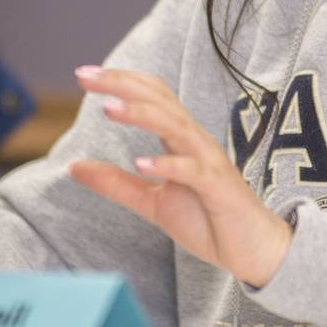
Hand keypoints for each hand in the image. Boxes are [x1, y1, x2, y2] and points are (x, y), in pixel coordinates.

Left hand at [68, 66, 291, 287]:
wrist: (254, 251)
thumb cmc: (209, 221)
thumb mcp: (152, 202)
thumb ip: (116, 183)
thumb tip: (73, 167)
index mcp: (180, 140)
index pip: (152, 96)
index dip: (121, 81)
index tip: (84, 74)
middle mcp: (195, 142)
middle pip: (159, 100)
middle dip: (122, 85)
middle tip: (85, 76)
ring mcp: (208, 162)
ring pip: (175, 127)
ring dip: (141, 115)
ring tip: (108, 108)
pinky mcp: (218, 187)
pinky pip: (193, 170)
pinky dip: (168, 164)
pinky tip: (141, 163)